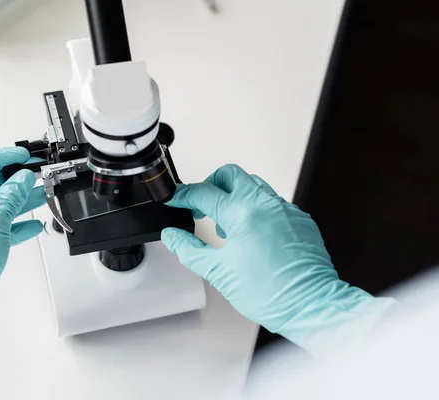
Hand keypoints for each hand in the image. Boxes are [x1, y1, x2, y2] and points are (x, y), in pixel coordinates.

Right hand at [162, 164, 395, 353]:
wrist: (310, 306)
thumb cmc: (270, 294)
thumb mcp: (217, 272)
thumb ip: (189, 249)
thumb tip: (173, 236)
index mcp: (242, 214)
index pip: (203, 192)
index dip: (183, 196)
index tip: (175, 201)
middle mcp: (265, 204)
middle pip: (229, 174)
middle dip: (210, 185)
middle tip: (201, 206)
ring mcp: (284, 209)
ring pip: (253, 185)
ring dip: (234, 196)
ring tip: (226, 224)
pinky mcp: (298, 219)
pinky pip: (271, 202)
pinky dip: (255, 210)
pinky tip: (251, 234)